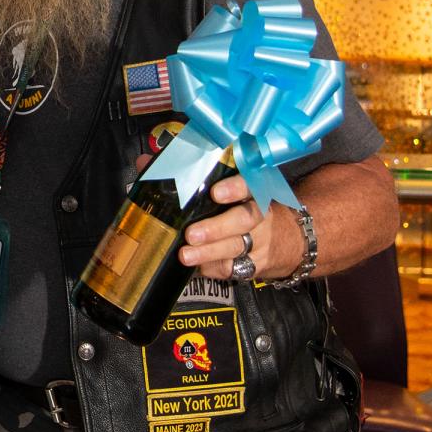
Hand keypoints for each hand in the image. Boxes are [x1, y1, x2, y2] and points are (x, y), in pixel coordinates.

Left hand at [133, 155, 270, 279]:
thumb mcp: (221, 186)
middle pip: (245, 218)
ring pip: (237, 246)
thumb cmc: (238, 206)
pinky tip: (197, 268)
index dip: (235, 187)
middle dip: (217, 227)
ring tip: (186, 255)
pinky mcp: (254, 263)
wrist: (285, 239)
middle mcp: (259, 213)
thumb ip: (185, 174)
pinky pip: (233, 268)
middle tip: (192, 234)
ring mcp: (260, 240)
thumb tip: (146, 163)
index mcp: (250, 189)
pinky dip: (212, 268)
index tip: (216, 192)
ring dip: (209, 253)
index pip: (249, 183)